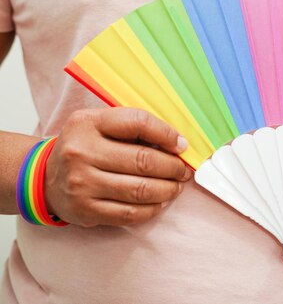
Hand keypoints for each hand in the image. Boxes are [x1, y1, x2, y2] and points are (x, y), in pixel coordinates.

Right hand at [45, 108, 190, 226]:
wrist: (46, 177)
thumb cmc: (85, 147)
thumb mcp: (101, 124)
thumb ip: (135, 128)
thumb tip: (178, 144)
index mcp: (88, 123)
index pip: (138, 122)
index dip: (167, 134)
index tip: (182, 145)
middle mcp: (81, 152)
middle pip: (143, 160)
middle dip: (173, 167)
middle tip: (183, 170)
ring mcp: (82, 184)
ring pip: (140, 190)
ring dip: (168, 189)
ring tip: (176, 186)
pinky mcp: (85, 210)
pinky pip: (130, 213)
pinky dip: (153, 208)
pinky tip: (160, 201)